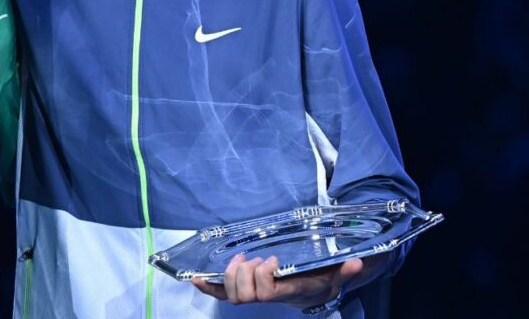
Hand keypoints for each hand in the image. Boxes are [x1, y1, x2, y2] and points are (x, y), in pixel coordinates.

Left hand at [192, 253, 362, 309]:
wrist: (311, 292)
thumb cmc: (320, 281)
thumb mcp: (334, 275)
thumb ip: (344, 270)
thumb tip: (358, 262)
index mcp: (287, 292)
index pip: (268, 292)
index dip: (263, 275)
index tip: (272, 260)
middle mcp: (268, 296)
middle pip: (245, 294)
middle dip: (244, 273)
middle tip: (253, 257)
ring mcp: (254, 295)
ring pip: (233, 294)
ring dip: (231, 273)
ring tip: (241, 258)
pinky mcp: (244, 290)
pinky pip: (222, 294)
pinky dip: (208, 287)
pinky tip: (195, 279)